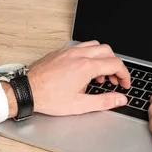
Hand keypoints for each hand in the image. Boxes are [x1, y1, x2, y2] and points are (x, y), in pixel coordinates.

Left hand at [3, 41, 131, 116]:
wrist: (27, 90)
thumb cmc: (48, 97)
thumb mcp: (79, 105)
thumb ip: (103, 101)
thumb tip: (120, 99)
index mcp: (86, 67)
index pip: (115, 64)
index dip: (124, 75)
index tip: (124, 84)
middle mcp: (78, 55)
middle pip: (108, 51)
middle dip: (115, 65)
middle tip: (113, 80)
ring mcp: (69, 51)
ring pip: (94, 45)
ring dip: (102, 58)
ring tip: (98, 76)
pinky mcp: (60, 52)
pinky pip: (81, 47)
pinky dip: (89, 55)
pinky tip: (83, 70)